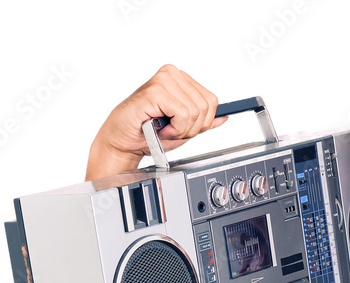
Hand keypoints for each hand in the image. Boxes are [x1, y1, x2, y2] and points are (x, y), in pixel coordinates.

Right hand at [85, 64, 226, 179]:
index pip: (211, 101)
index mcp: (180, 79)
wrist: (125, 140)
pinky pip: (183, 115)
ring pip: (195, 112)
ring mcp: (164, 80)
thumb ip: (203, 121)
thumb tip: (224, 117)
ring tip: (165, 128)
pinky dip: (175, 129)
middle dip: (193, 127)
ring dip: (182, 129)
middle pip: (206, 107)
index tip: (184, 127)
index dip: (202, 122)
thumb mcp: (184, 128)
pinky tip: (161, 128)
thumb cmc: (149, 132)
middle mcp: (172, 74)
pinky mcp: (155, 90)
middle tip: (172, 130)